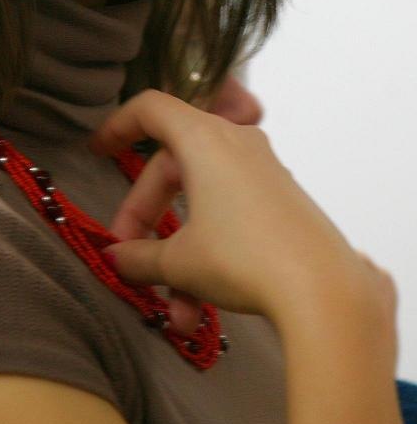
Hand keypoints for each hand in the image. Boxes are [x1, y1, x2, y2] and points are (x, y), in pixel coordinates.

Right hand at [92, 87, 364, 332]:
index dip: (118, 126)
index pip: (151, 109)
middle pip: (173, 167)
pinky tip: (202, 310)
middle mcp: (236, 145)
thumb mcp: (179, 262)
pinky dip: (211, 255)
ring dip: (180, 257)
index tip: (97, 151)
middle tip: (128, 257)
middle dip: (146, 217)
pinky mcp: (284, 203)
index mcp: (204, 139)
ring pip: (203, 204)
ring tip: (175, 314)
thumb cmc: (243, 258)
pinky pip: (232, 218)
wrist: (325, 291)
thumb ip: (139, 257)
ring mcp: (265, 173)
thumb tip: (116, 258)